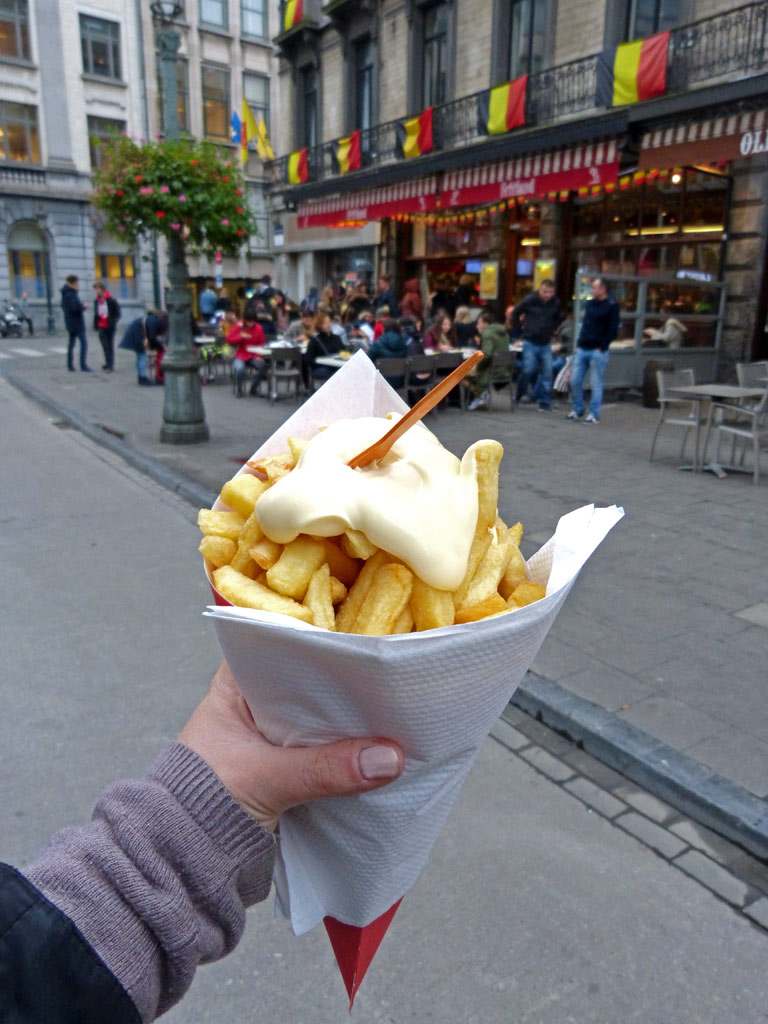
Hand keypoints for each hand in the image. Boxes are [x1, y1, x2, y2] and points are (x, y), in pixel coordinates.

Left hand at [179, 662, 404, 830]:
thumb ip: (324, 769)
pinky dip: (345, 748)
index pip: (285, 645)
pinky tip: (377, 743)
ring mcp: (270, 732)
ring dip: (349, 719)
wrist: (180, 861)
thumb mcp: (265, 780)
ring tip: (392, 707)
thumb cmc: (200, 805)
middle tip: (390, 676)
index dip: (325, 642)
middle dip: (346, 683)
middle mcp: (254, 700)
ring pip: (319, 714)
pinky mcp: (284, 763)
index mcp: (235, 683)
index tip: (367, 641)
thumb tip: (389, 757)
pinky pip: (323, 745)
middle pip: (310, 679)